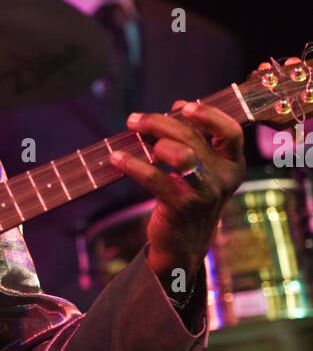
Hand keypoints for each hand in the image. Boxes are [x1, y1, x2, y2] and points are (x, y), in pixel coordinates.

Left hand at [108, 100, 245, 290]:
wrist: (185, 244)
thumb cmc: (190, 198)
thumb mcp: (201, 169)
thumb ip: (194, 140)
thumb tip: (178, 108)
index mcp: (233, 164)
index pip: (230, 132)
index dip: (208, 114)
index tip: (183, 106)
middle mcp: (224, 178)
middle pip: (193, 138)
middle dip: (161, 123)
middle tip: (135, 119)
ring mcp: (204, 193)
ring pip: (182, 154)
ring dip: (154, 139)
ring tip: (133, 135)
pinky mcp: (181, 206)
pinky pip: (155, 178)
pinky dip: (132, 164)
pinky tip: (116, 158)